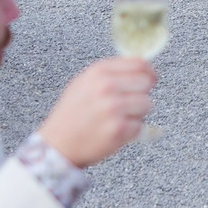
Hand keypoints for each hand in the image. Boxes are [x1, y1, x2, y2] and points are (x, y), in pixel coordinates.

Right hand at [37, 57, 156, 166]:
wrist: (57, 144)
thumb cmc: (72, 113)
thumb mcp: (84, 83)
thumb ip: (111, 72)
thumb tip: (141, 67)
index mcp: (98, 72)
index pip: (139, 63)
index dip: (149, 72)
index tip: (150, 79)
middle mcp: (106, 87)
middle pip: (146, 82)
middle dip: (142, 93)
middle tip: (129, 103)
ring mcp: (113, 108)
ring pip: (147, 104)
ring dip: (137, 113)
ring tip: (118, 118)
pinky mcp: (119, 129)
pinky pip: (140, 125)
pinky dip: (131, 130)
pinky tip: (114, 130)